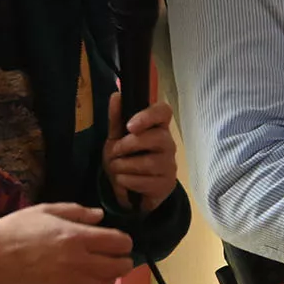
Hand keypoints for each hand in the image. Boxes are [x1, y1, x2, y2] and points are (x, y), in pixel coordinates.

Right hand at [0, 202, 133, 283]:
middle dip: (121, 261)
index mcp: (77, 236)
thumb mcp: (46, 210)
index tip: (117, 242)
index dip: (123, 242)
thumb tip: (101, 216)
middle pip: (120, 267)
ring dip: (107, 279)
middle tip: (113, 259)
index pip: (120, 242)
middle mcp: (79, 262)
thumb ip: (76, 212)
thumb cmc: (16, 229)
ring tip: (97, 273)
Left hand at [105, 99, 177, 213]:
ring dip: (125, 165)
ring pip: (150, 162)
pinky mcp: (166, 184)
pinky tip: (123, 180)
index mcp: (157, 126)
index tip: (130, 126)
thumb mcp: (117, 138)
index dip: (149, 115)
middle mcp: (168, 143)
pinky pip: (147, 181)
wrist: (131, 189)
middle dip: (129, 145)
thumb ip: (116, 118)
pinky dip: (128, 181)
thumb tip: (116, 95)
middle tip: (114, 152)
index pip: (164, 112)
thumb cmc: (126, 157)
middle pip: (157, 138)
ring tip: (115, 167)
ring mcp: (170, 164)